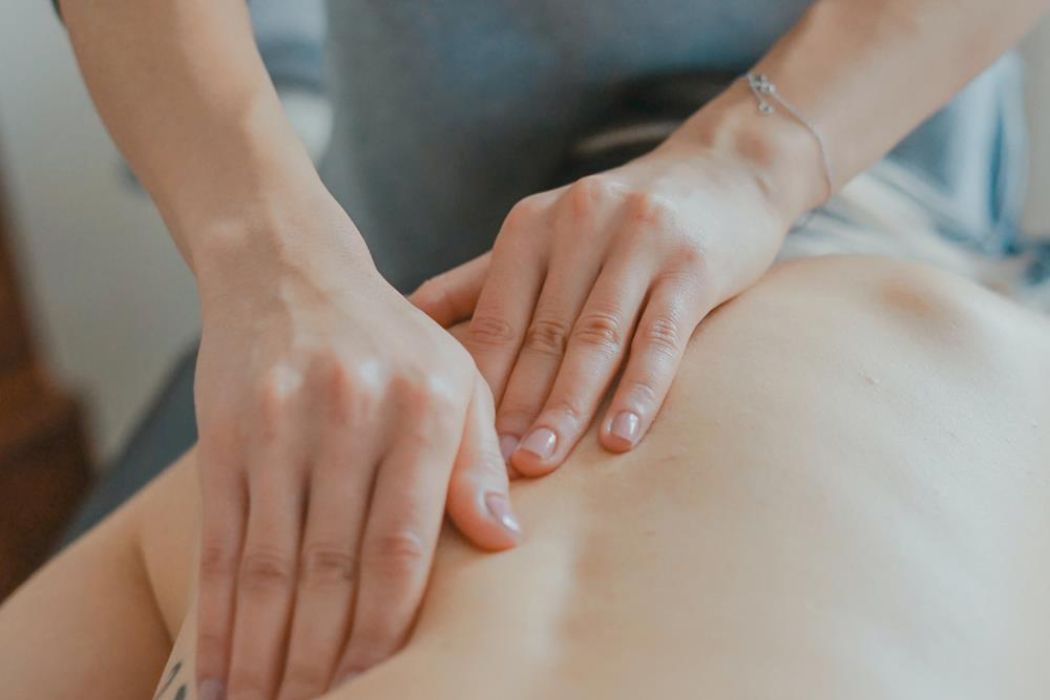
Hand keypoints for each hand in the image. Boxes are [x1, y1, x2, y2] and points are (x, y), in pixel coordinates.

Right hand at [191, 205, 520, 699]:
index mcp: (423, 408)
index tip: (384, 686)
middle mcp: (350, 416)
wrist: (288, 267)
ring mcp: (279, 424)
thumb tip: (503, 542)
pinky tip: (218, 671)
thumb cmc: (390, 338)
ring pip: (270, 565)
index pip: (403, 546)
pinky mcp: (223, 433)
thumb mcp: (456, 378)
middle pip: (332, 567)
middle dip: (323, 660)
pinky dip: (217, 615)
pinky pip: (220, 541)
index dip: (389, 630)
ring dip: (266, 654)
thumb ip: (479, 461)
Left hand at [410, 134, 791, 474]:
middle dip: (514, 407)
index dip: (475, 384)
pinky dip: (639, 391)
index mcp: (532, 225)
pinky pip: (661, 337)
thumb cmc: (623, 220)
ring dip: (566, 407)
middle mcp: (580, 224)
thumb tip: (406, 319)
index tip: (454, 445)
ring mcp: (639, 241)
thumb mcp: (547, 234)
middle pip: (541, 334)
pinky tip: (620, 439)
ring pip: (596, 339)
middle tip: (491, 471)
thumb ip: (481, 279)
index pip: (495, 317)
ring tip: (541, 463)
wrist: (726, 169)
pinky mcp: (693, 264)